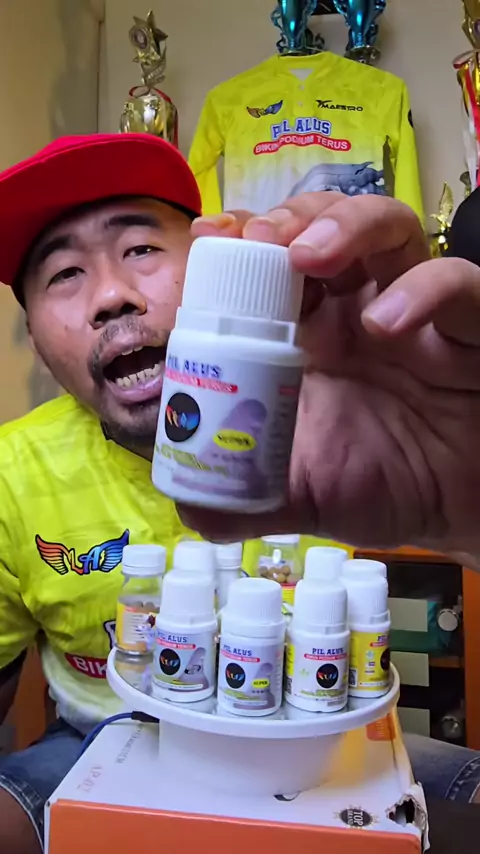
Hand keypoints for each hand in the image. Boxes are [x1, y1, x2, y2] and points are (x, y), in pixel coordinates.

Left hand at [179, 193, 479, 562]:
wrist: (455, 515)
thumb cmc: (384, 488)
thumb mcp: (302, 497)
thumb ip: (247, 500)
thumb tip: (190, 512)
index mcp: (314, 336)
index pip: (275, 263)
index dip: (243, 241)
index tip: (210, 236)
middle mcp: (362, 309)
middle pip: (328, 226)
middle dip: (290, 220)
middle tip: (257, 240)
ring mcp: (419, 314)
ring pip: (391, 230)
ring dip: (346, 227)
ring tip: (308, 257)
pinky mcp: (470, 333)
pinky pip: (460, 285)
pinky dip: (423, 290)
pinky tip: (384, 323)